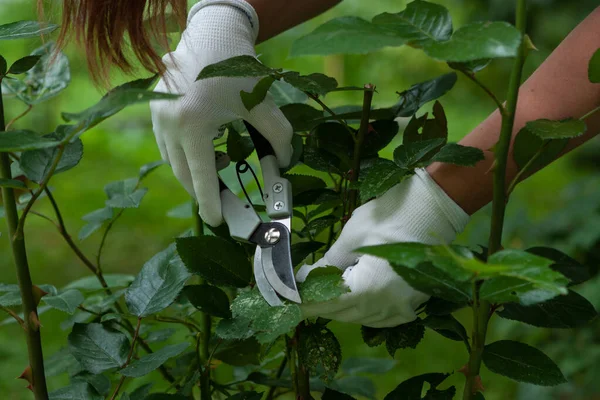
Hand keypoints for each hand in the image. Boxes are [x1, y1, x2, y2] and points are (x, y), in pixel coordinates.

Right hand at [150, 1, 292, 226]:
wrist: (212, 31)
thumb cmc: (238, 65)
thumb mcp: (262, 102)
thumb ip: (279, 136)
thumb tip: (283, 163)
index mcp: (192, 123)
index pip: (200, 176)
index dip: (210, 203)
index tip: (217, 222)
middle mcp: (168, 122)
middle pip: (182, 172)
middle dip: (201, 190)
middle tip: (222, 201)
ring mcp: (156, 114)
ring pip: (172, 159)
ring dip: (192, 171)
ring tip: (218, 167)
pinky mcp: (154, 107)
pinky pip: (167, 143)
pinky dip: (184, 153)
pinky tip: (205, 147)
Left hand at [297, 169, 469, 327]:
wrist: (435, 208)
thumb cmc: (391, 216)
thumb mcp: (351, 238)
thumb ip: (326, 265)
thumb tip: (305, 279)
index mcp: (369, 290)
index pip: (326, 304)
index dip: (302, 303)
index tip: (284, 301)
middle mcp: (386, 307)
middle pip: (342, 314)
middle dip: (319, 304)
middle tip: (301, 291)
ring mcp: (402, 308)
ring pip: (361, 317)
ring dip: (340, 307)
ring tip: (323, 290)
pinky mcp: (412, 304)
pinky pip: (380, 317)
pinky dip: (363, 310)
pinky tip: (353, 298)